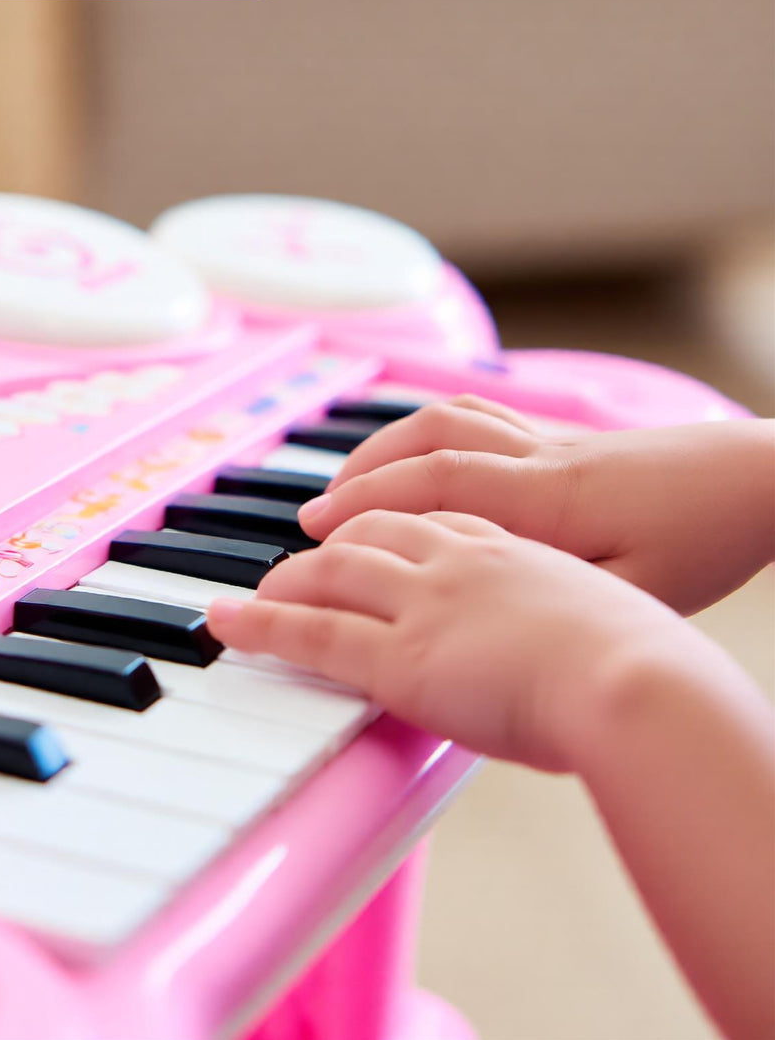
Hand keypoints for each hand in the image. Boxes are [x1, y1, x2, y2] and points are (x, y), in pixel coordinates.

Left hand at [207, 509, 694, 771]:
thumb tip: (552, 652)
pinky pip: (312, 634)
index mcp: (507, 549)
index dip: (387, 520)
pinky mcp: (397, 656)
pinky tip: (229, 622)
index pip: (430, 519)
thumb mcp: (601, 623)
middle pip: (369, 534)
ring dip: (285, 580)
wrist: (637, 683)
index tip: (367, 527)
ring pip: (331, 574)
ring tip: (252, 592)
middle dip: (327, 543)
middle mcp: (455, 563)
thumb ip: (559, 624)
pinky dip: (262, 625)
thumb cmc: (641, 667)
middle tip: (299, 555)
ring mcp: (420, 604)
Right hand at [298, 398, 774, 615]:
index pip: (432, 487)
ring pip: (443, 420)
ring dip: (383, 446)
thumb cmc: (701, 541)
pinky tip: (413, 451)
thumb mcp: (632, 594)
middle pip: (423, 447)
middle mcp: (533, 459)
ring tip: (346, 480)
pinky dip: (425, 428)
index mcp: (546, 499)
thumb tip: (482, 625)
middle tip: (309, 516)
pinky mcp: (560, 435)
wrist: (755, 483)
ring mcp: (544, 440)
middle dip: (355, 479)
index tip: (312, 533)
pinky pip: (474, 413)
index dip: (363, 505)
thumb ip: (550, 602)